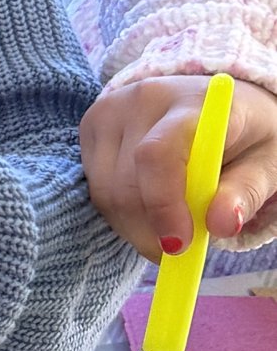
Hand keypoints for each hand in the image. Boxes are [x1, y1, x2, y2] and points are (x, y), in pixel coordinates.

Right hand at [81, 73, 276, 254]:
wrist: (218, 103)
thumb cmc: (246, 135)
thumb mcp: (266, 163)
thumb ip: (246, 192)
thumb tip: (221, 225)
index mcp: (193, 103)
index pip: (157, 155)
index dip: (162, 205)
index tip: (179, 245)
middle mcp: (142, 98)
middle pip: (126, 183)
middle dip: (149, 231)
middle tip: (179, 251)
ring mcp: (110, 109)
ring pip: (105, 193)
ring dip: (134, 227)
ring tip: (168, 229)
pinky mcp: (92, 125)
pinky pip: (96, 188)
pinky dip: (120, 214)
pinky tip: (148, 209)